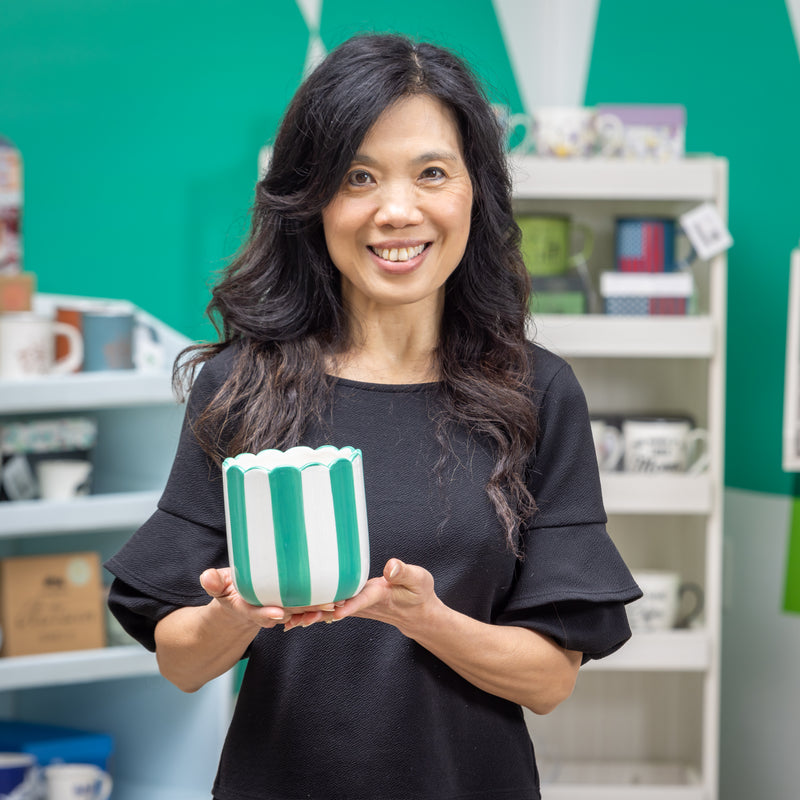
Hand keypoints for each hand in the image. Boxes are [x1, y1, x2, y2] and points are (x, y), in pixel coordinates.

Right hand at [199, 567, 338, 629]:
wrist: (238, 603)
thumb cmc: (228, 590)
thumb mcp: (218, 587)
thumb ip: (213, 583)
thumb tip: (206, 577)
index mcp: (247, 608)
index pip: (257, 613)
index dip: (267, 614)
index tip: (278, 614)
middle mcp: (266, 612)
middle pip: (287, 613)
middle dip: (305, 611)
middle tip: (325, 606)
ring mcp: (280, 610)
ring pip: (301, 612)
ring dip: (318, 610)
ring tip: (338, 603)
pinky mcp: (291, 606)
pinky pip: (307, 607)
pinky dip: (321, 605)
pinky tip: (339, 598)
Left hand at [283, 558, 439, 632]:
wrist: (417, 613)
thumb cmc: (418, 593)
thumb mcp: (418, 579)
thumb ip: (404, 572)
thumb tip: (390, 568)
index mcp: (380, 594)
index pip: (363, 599)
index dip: (350, 604)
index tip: (336, 611)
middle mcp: (364, 603)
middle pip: (338, 609)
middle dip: (318, 613)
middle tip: (294, 618)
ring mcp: (357, 607)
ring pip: (332, 612)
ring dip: (312, 616)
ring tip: (288, 622)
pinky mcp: (353, 606)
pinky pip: (332, 611)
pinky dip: (315, 613)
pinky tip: (296, 618)